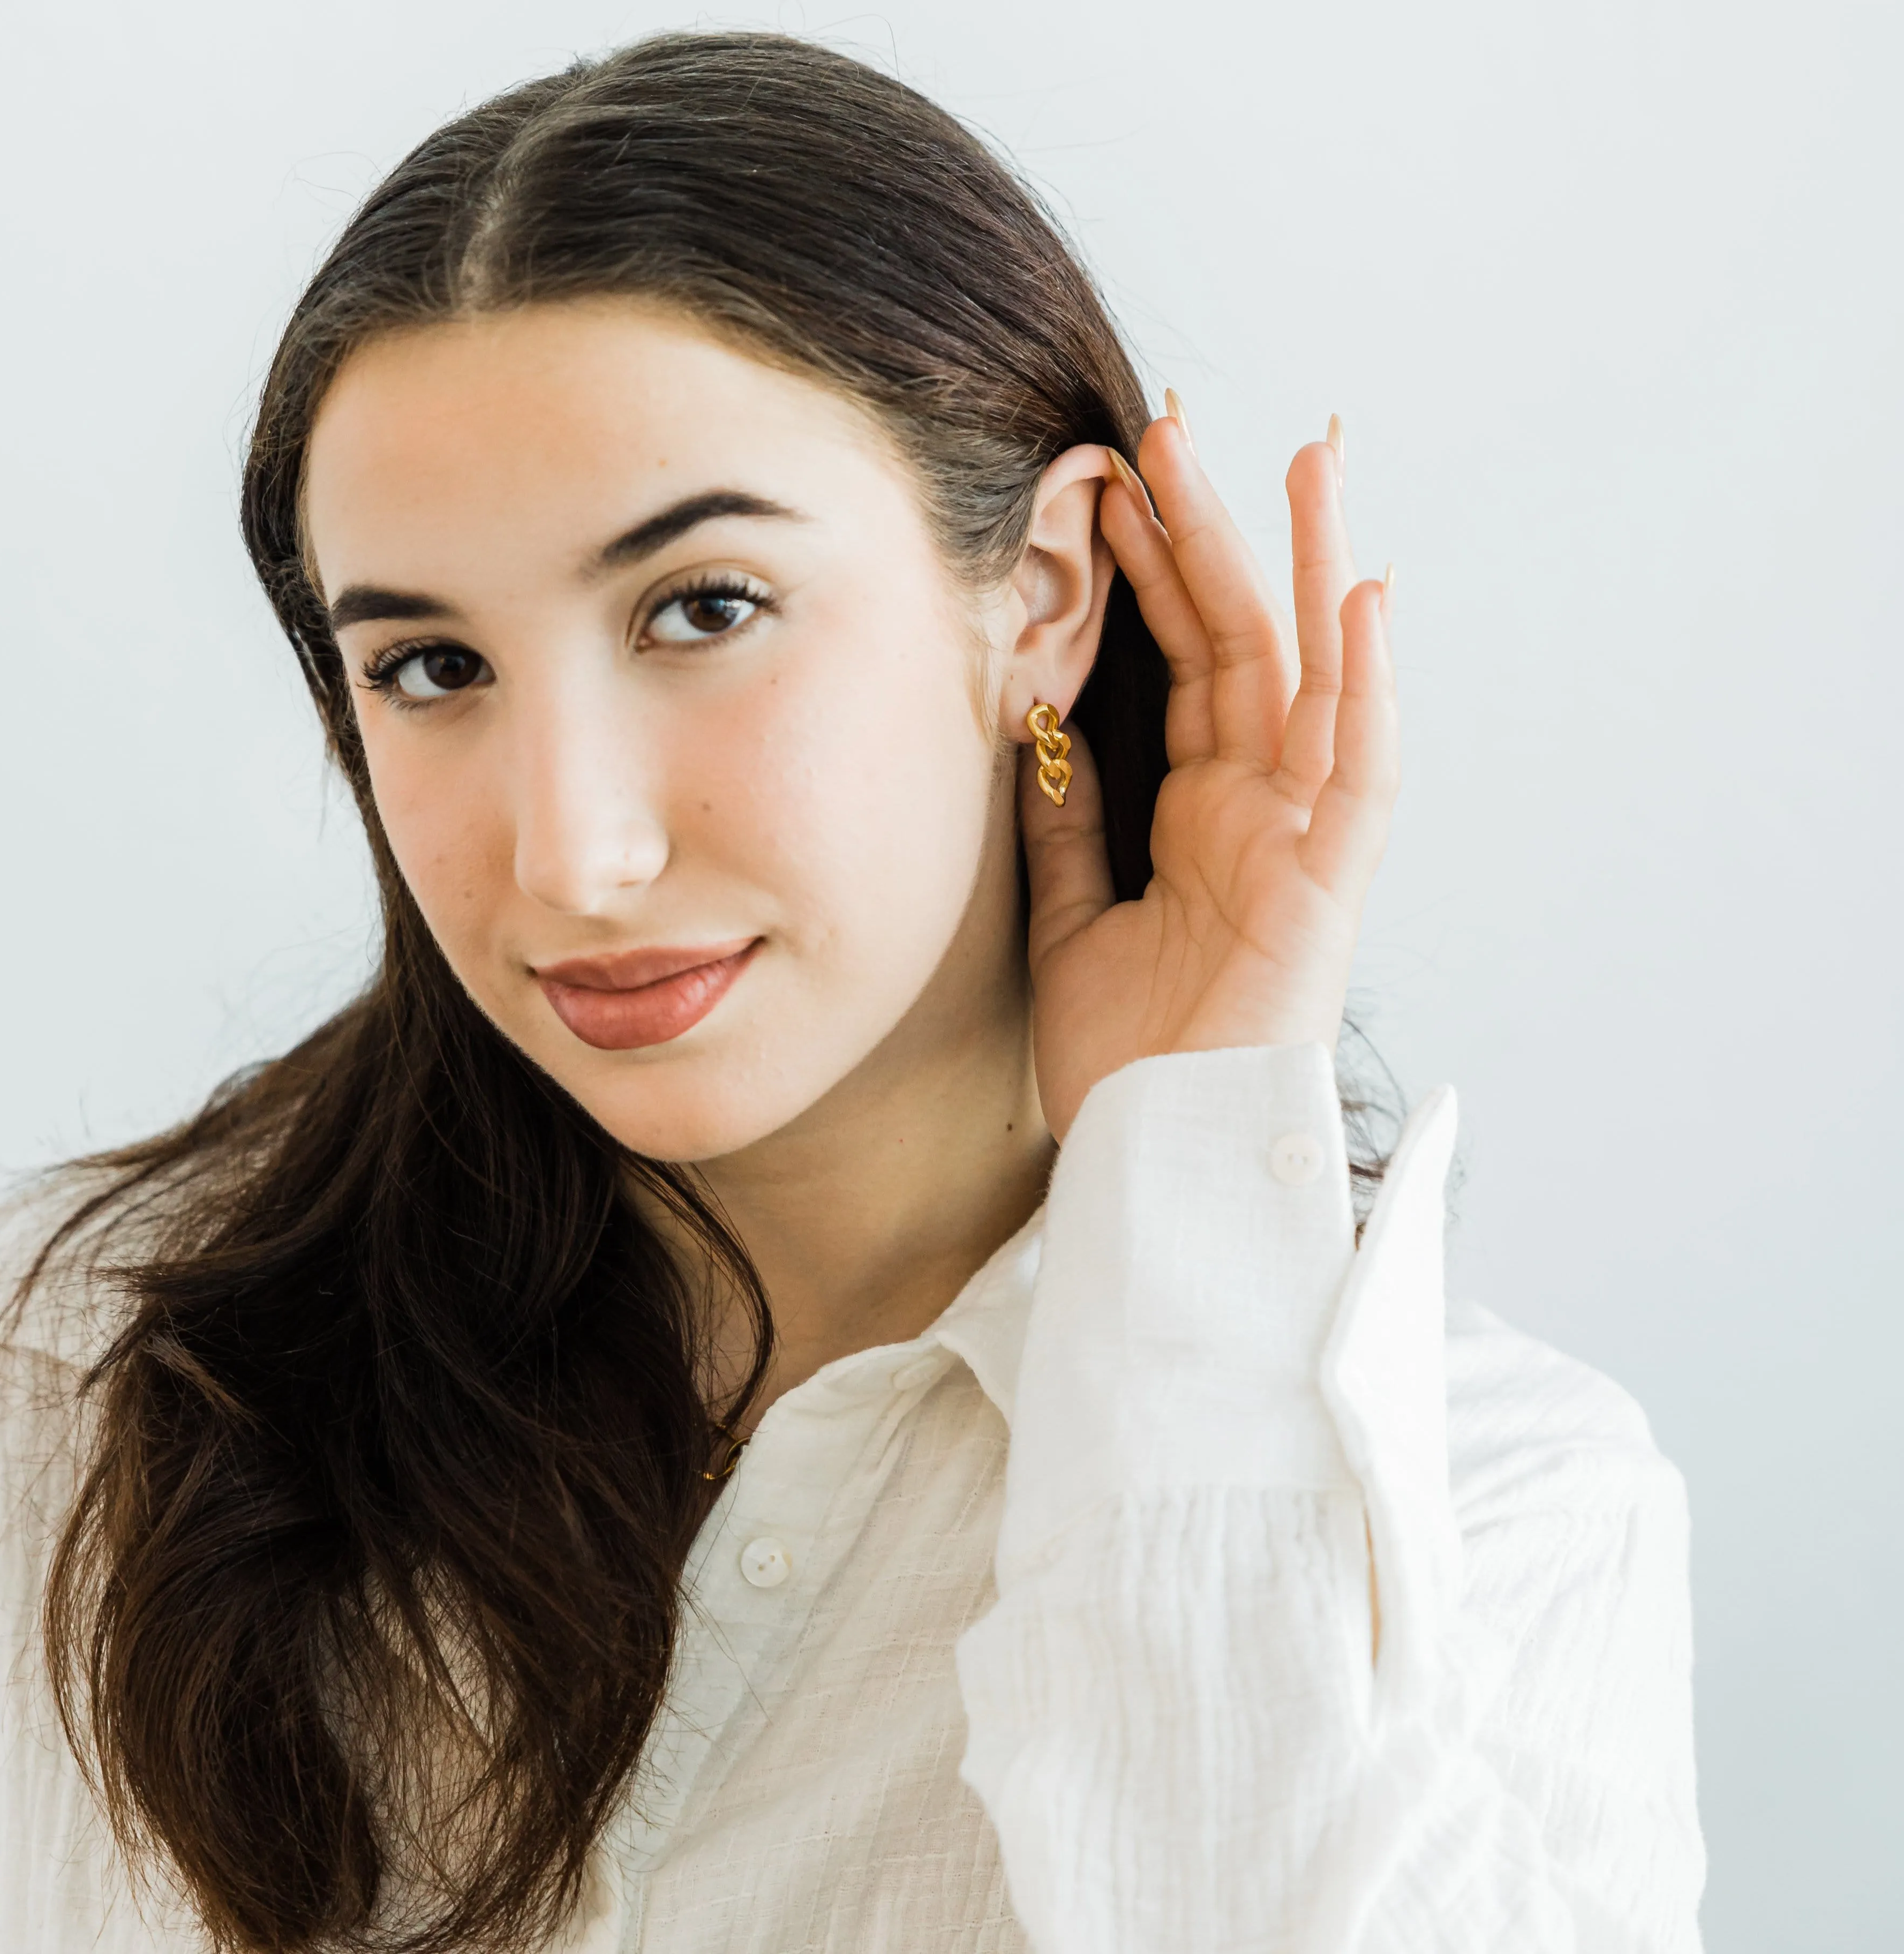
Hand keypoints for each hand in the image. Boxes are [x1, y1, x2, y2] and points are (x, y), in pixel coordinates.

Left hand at [1022, 405, 1397, 1139]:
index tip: (1122, 484)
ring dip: (1309, 566)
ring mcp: (1302, 839)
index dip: (1157, 572)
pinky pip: (1359, 770)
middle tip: (1186, 428)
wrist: (1152, 1156)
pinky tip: (1359, 596)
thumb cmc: (1123, 1055)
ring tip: (1303, 459)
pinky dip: (1365, 685)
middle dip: (1220, 534)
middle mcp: (1259, 809)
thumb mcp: (1067, 914)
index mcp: (1200, 812)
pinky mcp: (1331, 885)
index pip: (1182, 663)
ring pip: (1314, 676)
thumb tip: (1039, 727)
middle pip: (1244, 643)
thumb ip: (1063, 822)